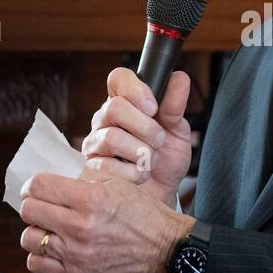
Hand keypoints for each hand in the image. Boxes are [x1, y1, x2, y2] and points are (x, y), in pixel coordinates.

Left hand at [18, 169, 192, 272]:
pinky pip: (36, 264)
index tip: (38, 187)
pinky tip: (53, 248)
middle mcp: (80, 225)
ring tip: (51, 228)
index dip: (34, 184)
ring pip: (29, 238)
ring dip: (37, 230)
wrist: (163, 248)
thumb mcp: (119, 184)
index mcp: (91, 198)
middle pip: (29, 210)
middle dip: (34, 204)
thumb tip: (57, 180)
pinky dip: (40, 256)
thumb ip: (85, 179)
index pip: (38, 185)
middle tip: (44, 206)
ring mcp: (76, 252)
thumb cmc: (143, 213)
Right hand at [80, 67, 192, 208]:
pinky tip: (140, 174)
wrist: (161, 194)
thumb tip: (179, 78)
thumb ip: (175, 106)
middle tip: (159, 141)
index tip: (154, 107)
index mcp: (125, 102)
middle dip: (145, 127)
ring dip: (141, 152)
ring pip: (112, 137)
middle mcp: (105, 119)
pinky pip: (109, 166)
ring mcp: (95, 142)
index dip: (136, 89)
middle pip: (115, 107)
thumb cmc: (166, 159)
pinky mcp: (92, 167)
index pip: (119, 78)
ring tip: (151, 160)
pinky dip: (134, 172)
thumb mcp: (178, 131)